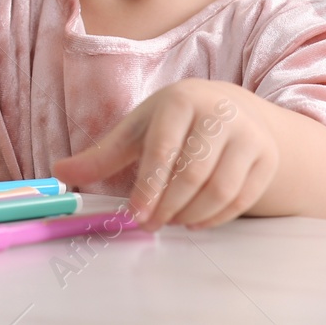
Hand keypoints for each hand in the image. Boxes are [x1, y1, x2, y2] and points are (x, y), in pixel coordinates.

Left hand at [52, 79, 277, 230]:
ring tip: (171, 220)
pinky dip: (217, 217)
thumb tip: (59, 171)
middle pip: (194, 173)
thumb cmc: (173, 121)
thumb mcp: (136, 129)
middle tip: (150, 224)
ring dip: (192, 214)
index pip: (163, 149)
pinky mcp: (266, 158)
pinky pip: (242, 199)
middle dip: (168, 205)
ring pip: (221, 190)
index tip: (135, 215)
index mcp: (180, 100)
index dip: (148, 187)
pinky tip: (195, 220)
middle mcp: (219, 114)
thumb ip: (101, 154)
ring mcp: (248, 136)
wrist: (231, 108)